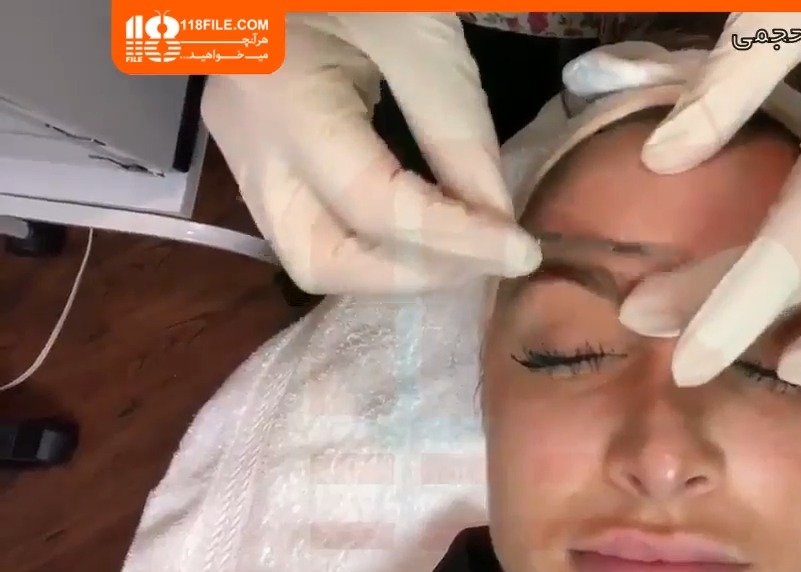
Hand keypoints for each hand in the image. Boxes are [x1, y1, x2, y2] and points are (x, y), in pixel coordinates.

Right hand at [202, 13, 539, 293]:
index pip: (372, 203)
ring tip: (467, 252)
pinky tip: (431, 231)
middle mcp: (246, 142)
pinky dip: (379, 243)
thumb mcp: (418, 31)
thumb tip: (497, 221)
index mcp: (280, 95)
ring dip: (397, 268)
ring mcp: (242, 153)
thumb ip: (457, 127)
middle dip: (414, 274)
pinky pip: (317, 226)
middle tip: (488, 260)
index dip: (456, 239)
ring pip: (312, 256)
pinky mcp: (256, 155)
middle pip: (322, 261)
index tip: (521, 251)